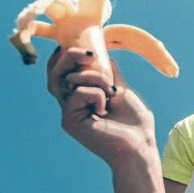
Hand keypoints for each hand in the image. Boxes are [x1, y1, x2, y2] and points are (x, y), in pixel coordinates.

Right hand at [46, 47, 156, 166]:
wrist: (139, 145)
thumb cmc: (134, 123)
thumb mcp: (120, 90)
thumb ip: (108, 74)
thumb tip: (102, 56)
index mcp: (80, 99)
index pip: (60, 74)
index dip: (61, 59)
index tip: (74, 47)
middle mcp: (70, 106)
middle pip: (55, 75)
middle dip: (70, 57)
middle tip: (90, 56)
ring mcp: (68, 113)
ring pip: (69, 80)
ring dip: (95, 78)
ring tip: (111, 91)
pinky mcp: (69, 121)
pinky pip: (78, 93)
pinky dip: (97, 94)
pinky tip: (106, 108)